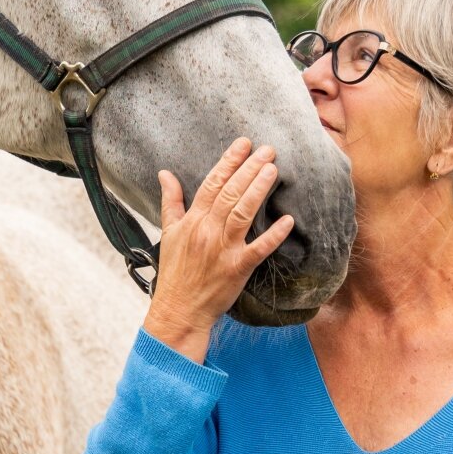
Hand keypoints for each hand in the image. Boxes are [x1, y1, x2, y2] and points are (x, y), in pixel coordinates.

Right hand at [143, 137, 294, 361]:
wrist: (179, 309)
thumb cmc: (175, 272)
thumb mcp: (168, 233)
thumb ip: (170, 201)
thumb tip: (164, 173)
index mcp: (192, 220)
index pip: (212, 183)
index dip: (229, 161)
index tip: (244, 144)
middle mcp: (208, 230)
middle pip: (230, 193)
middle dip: (249, 168)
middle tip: (268, 150)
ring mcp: (223, 249)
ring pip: (243, 213)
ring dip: (259, 190)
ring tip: (273, 170)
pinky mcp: (238, 268)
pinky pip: (258, 249)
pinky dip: (273, 235)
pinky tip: (288, 220)